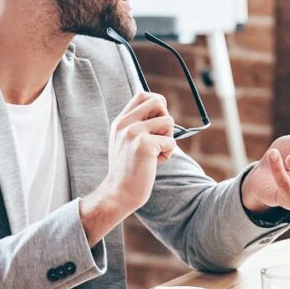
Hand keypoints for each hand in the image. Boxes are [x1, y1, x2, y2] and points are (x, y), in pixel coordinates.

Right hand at [80, 92, 175, 244]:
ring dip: (168, 139)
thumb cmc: (129, 169)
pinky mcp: (144, 145)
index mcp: (121, 121)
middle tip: (159, 138)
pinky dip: (168, 154)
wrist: (119, 193)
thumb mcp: (127, 141)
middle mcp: (125, 123)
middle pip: (159, 101)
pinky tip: (155, 163)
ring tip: (156, 153)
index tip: (158, 123)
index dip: (158, 105)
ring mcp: (133, 132)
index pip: (143, 95)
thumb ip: (139, 124)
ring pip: (169, 121)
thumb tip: (161, 107)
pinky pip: (171, 142)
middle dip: (166, 119)